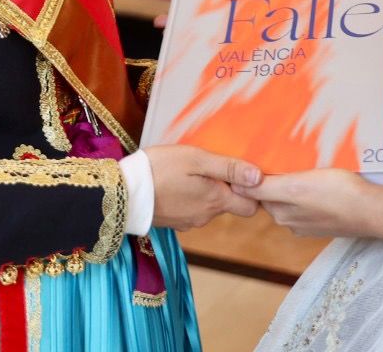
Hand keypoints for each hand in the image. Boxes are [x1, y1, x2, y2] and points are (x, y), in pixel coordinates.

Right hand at [147, 145, 261, 229]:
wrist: (123, 192)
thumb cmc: (161, 170)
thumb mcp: (197, 160)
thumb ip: (229, 168)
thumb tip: (259, 178)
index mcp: (216, 200)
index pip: (251, 207)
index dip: (252, 191)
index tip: (242, 173)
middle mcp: (206, 216)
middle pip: (230, 205)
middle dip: (228, 188)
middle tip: (213, 166)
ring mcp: (189, 222)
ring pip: (209, 207)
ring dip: (206, 192)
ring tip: (191, 171)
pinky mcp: (174, 222)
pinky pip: (191, 210)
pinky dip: (190, 198)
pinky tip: (177, 183)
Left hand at [238, 168, 376, 238]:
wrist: (372, 211)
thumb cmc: (336, 194)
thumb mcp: (295, 186)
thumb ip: (266, 188)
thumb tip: (237, 187)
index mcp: (280, 211)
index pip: (256, 192)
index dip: (253, 175)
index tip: (255, 158)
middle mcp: (290, 221)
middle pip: (273, 195)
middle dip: (273, 178)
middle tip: (280, 156)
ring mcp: (308, 223)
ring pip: (292, 198)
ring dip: (293, 185)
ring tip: (303, 166)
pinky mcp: (323, 222)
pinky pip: (309, 205)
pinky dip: (310, 194)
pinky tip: (320, 182)